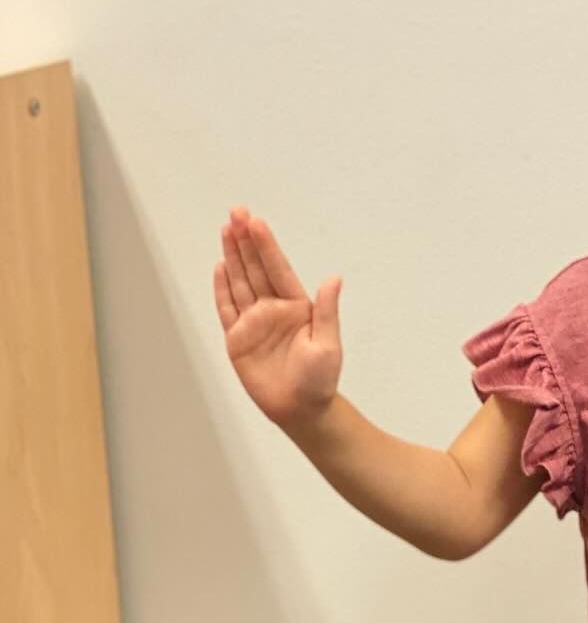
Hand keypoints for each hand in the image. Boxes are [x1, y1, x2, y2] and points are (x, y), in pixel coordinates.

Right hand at [213, 205, 343, 431]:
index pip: (278, 270)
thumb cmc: (319, 380)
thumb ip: (326, 311)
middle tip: (236, 212)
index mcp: (297, 308)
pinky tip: (219, 266)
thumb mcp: (328, 345)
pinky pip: (227, 308)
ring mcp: (254, 322)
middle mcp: (274, 310)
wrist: (300, 410)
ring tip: (226, 229)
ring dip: (233, 256)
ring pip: (240, 282)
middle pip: (256, 269)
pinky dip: (222, 288)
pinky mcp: (238, 338)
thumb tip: (334, 279)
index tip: (256, 222)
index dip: (267, 246)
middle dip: (246, 241)